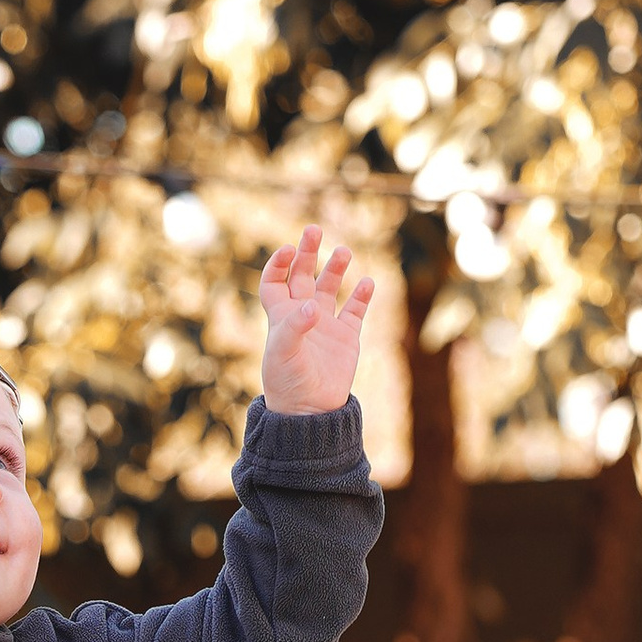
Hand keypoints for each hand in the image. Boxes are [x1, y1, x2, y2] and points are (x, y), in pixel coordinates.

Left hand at [257, 222, 373, 415]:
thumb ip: (296, 328)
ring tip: (343, 252)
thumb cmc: (287, 383)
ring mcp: (326, 326)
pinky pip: (356, 311)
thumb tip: (313, 306)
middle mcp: (303, 316)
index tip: (287, 250)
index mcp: (281, 317)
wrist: (310, 412)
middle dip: (307, 253)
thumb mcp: (283, 354)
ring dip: (336, 268)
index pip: (274, 282)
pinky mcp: (346, 338)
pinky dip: (362, 296)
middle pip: (302, 275)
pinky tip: (367, 283)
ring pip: (331, 288)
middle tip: (314, 230)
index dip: (277, 264)